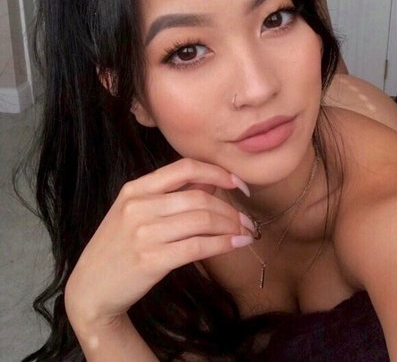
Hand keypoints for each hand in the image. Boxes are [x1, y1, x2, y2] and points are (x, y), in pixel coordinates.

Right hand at [64, 158, 253, 330]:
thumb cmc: (118, 247)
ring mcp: (143, 233)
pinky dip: (223, 244)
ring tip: (245, 232)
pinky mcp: (151, 260)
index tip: (239, 183)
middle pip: (199, 197)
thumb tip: (214, 181)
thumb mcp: (136, 211)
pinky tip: (237, 245)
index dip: (218, 171)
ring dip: (231, 226)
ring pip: (202, 220)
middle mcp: (138, 206)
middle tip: (246, 219)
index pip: (185, 168)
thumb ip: (171, 194)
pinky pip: (198, 246)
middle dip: (230, 208)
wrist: (90, 288)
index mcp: (136, 188)